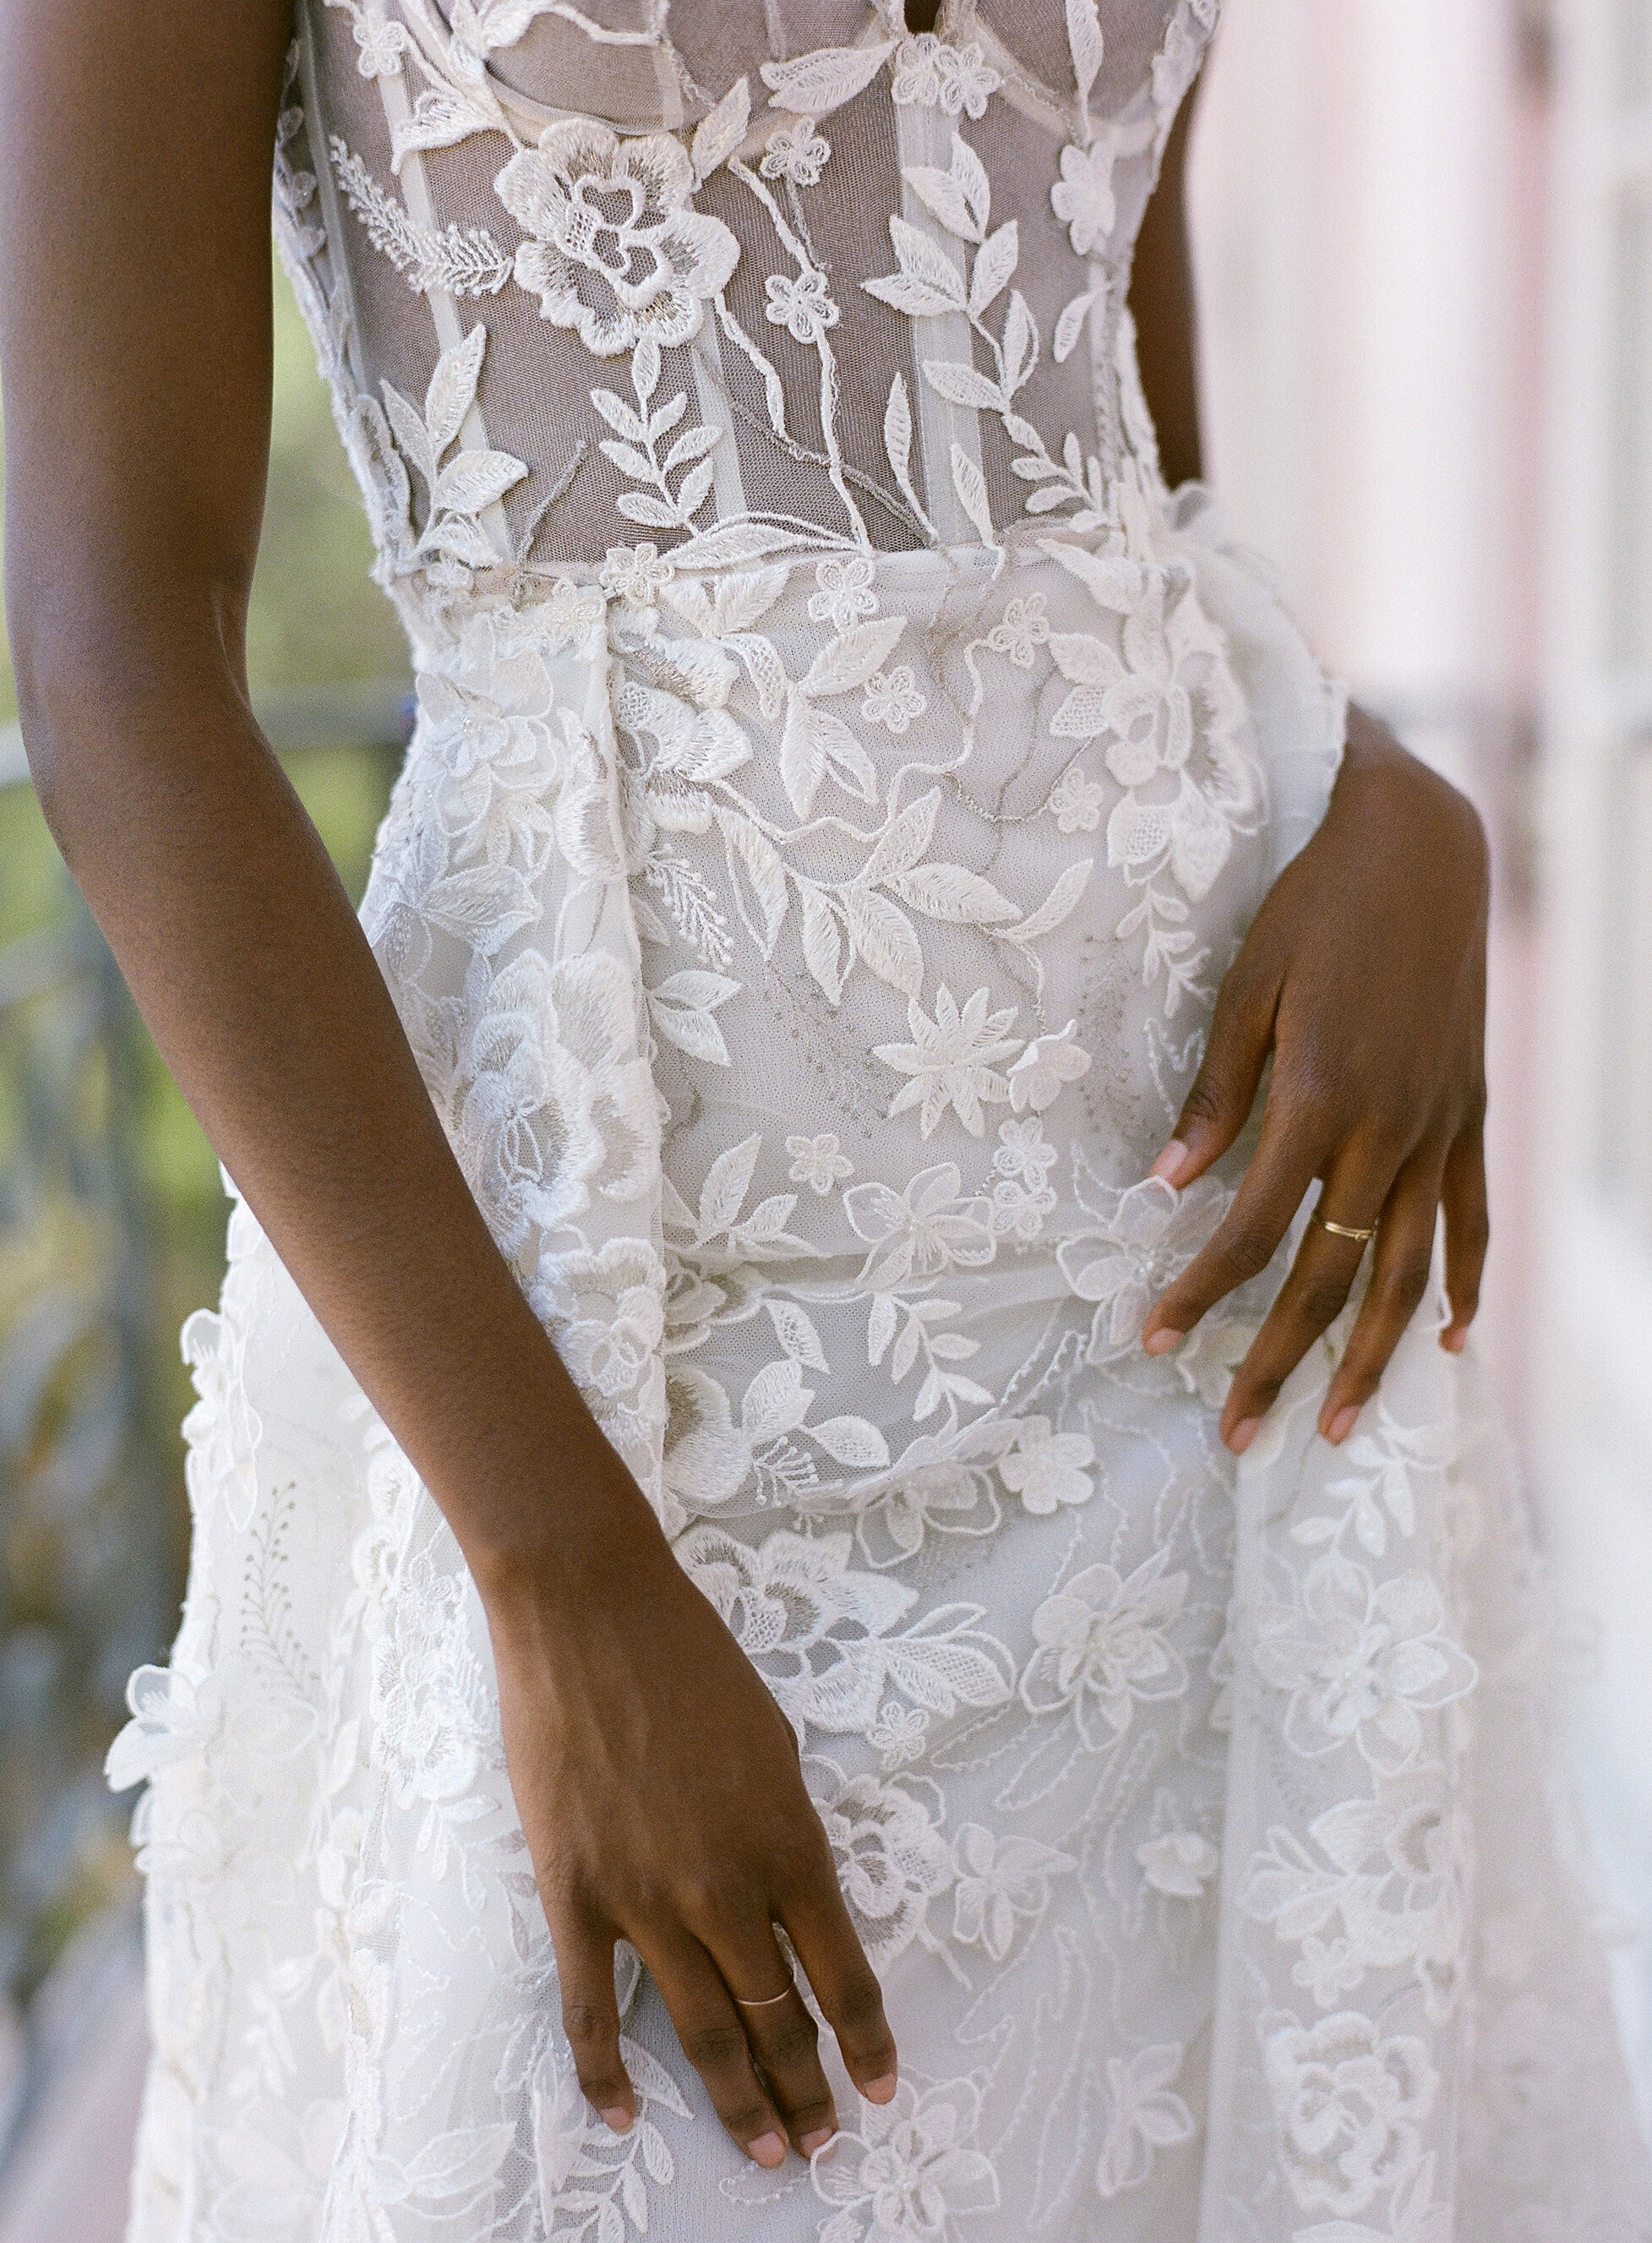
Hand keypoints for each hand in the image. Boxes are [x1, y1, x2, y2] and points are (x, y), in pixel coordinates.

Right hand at [476, 1467, 897, 2170]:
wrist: (590, 1612)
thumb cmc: (691, 1659)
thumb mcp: (774, 1742)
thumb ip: (784, 1828)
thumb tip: (786, 1898)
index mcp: (788, 1842)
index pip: (841, 1974)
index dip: (864, 2042)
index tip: (879, 2088)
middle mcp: (725, 1888)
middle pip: (776, 2020)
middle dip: (806, 2091)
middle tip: (821, 2145)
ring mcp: (644, 1901)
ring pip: (702, 2030)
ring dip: (738, 2101)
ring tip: (765, 2153)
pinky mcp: (575, 1896)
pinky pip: (591, 2009)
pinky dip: (606, 2074)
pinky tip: (625, 2117)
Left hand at [1140, 705, 1489, 1451]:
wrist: (1422, 848)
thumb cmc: (1315, 909)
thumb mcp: (1245, 990)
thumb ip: (1213, 1095)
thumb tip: (1164, 1187)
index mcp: (1319, 1098)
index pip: (1249, 1229)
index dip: (1199, 1293)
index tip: (1152, 1340)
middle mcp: (1388, 1129)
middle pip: (1330, 1275)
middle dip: (1278, 1359)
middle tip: (1240, 1434)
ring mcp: (1440, 1128)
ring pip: (1409, 1271)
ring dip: (1372, 1357)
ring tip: (1335, 1423)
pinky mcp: (1470, 1116)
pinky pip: (1472, 1220)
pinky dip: (1464, 1284)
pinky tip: (1449, 1339)